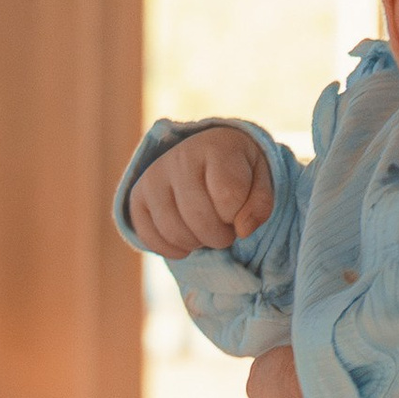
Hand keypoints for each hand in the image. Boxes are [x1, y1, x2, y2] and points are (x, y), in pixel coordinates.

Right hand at [128, 126, 274, 256]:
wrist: (205, 154)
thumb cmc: (238, 171)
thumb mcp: (261, 180)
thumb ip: (260, 205)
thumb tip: (243, 230)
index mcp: (215, 148)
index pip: (228, 197)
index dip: (238, 215)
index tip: (239, 209)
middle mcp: (178, 158)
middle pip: (199, 218)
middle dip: (220, 236)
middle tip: (225, 230)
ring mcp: (153, 177)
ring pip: (174, 231)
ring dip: (197, 243)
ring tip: (206, 231)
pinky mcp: (136, 197)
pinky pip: (149, 237)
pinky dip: (172, 249)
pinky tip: (187, 239)